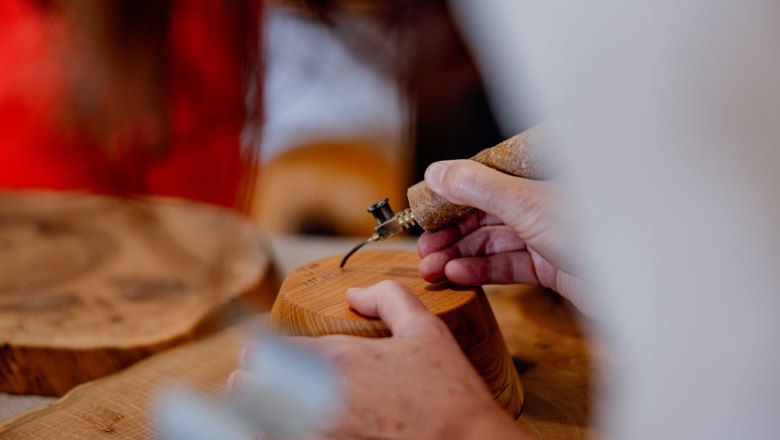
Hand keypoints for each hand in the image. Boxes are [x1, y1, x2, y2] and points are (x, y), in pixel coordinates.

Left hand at [229, 281, 528, 439]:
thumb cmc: (449, 391)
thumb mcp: (426, 330)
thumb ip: (389, 298)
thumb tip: (355, 294)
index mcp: (341, 358)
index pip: (278, 350)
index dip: (260, 353)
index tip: (252, 357)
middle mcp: (323, 396)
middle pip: (260, 389)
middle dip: (248, 383)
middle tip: (243, 382)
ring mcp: (324, 432)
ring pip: (264, 422)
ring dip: (251, 413)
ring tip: (246, 410)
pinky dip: (270, 435)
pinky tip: (267, 431)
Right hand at [418, 160, 590, 313]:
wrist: (647, 281)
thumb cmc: (600, 230)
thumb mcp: (528, 204)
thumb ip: (478, 187)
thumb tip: (436, 171)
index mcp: (537, 174)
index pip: (482, 177)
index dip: (448, 194)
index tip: (420, 210)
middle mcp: (540, 200)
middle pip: (482, 213)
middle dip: (449, 232)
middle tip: (421, 249)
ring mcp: (546, 234)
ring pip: (491, 242)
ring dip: (458, 255)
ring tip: (430, 270)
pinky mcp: (551, 266)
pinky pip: (507, 266)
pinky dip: (481, 271)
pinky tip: (457, 276)